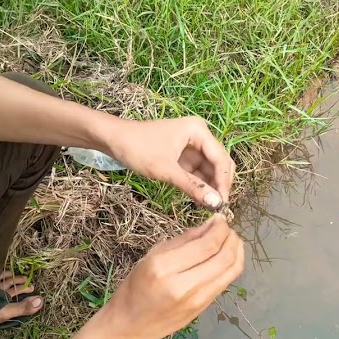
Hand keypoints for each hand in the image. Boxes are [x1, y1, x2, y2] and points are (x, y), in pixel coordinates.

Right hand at [97, 215, 244, 338]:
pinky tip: (228, 256)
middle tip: (227, 228)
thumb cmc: (135, 288)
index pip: (206, 244)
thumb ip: (184, 240)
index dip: (220, 228)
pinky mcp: (203, 308)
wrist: (129, 325)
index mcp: (164, 267)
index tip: (220, 219)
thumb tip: (210, 225)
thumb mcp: (152, 256)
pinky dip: (232, 265)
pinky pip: (226, 282)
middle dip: (231, 237)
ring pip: (231, 270)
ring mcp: (196, 299)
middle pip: (224, 257)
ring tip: (231, 240)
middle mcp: (183, 284)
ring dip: (237, 251)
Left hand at [105, 117, 235, 209]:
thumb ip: (193, 186)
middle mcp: (200, 136)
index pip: (221, 159)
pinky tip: (200, 201)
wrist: (114, 140)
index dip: (224, 182)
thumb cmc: (138, 149)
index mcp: (199, 131)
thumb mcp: (166, 170)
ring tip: (210, 208)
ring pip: (210, 170)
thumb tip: (216, 203)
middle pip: (219, 164)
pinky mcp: (185, 157)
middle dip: (220, 185)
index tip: (223, 204)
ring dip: (210, 187)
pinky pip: (198, 173)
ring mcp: (193, 146)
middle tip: (218, 208)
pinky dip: (200, 186)